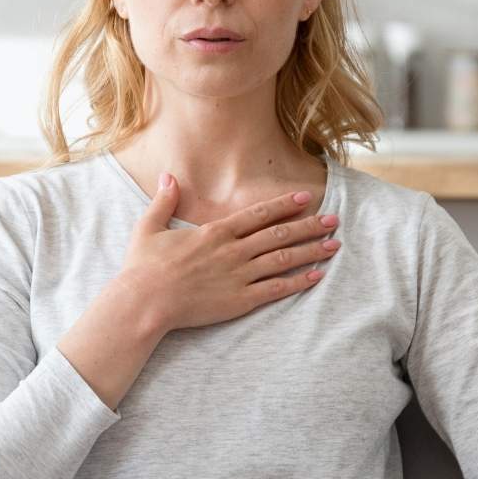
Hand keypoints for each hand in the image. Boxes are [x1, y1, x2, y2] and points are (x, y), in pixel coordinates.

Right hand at [117, 168, 340, 334]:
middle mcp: (233, 251)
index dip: (285, 205)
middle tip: (334, 220)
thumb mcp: (149, 227)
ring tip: (334, 245)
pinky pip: (276, 289)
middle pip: (280, 233)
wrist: (144, 302)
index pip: (259, 214)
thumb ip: (164, 200)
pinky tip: (317, 276)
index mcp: (216, 232)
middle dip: (310, 225)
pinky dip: (299, 281)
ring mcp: (239, 276)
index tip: (306, 197)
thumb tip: (168, 176)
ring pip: (284, 259)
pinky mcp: (239, 301)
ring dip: (311, 251)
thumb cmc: (143, 268)